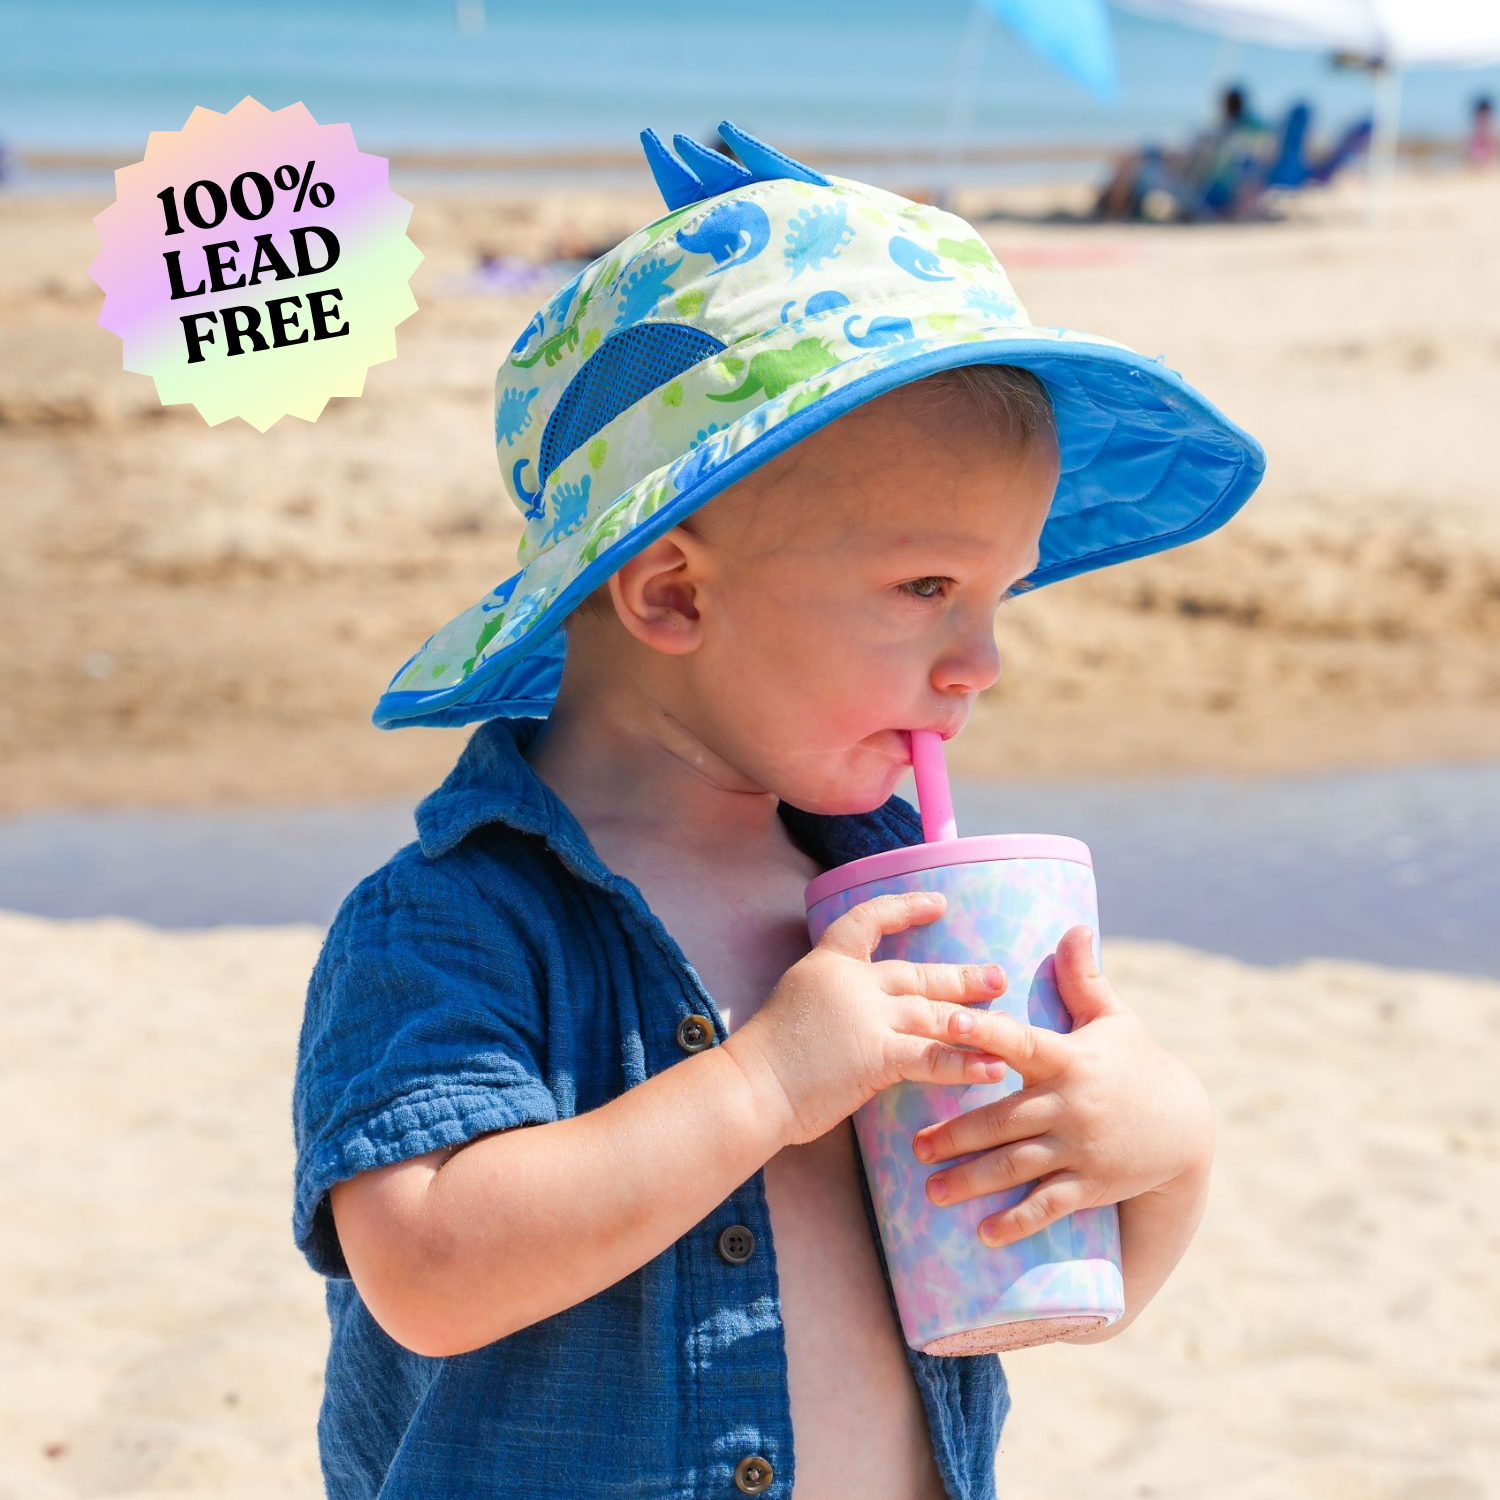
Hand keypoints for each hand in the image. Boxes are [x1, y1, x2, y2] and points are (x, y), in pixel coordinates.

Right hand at [724, 890, 1017, 1147]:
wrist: (749, 1089)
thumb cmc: (764, 1060)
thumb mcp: (796, 1007)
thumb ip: (833, 1004)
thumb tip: (862, 1016)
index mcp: (826, 964)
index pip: (867, 922)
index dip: (905, 910)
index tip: (937, 904)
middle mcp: (851, 982)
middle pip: (917, 974)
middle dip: (960, 978)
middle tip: (996, 977)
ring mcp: (866, 1015)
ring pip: (932, 1012)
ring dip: (974, 1019)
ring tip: (1009, 1025)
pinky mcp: (876, 1053)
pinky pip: (931, 1057)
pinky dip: (964, 1064)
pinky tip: (993, 1069)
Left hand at [908, 925, 1213, 1248]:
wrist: (1186, 1130)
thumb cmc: (1138, 1064)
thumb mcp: (1115, 1020)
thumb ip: (1084, 979)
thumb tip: (1073, 926)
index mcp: (1068, 1058)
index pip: (1019, 1041)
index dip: (985, 1031)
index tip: (947, 1021)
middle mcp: (1070, 1105)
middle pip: (1003, 1119)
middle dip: (957, 1134)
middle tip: (915, 1145)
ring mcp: (1079, 1149)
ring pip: (1016, 1166)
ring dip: (971, 1180)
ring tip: (930, 1189)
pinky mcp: (1089, 1185)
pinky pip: (1048, 1207)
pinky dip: (1017, 1221)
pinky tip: (984, 1234)